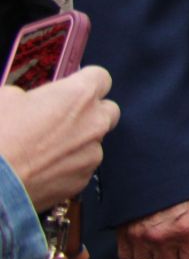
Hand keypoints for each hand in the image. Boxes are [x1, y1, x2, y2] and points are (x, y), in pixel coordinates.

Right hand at [0, 67, 119, 210]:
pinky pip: (81, 166)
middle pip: (108, 110)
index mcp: (80, 95)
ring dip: (78, 142)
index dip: (84, 82)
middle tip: (62, 118)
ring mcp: (92, 153)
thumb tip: (33, 102)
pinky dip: (67, 166)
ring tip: (45, 150)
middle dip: (91, 112)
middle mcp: (95, 122)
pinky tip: (42, 168)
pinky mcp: (83, 180)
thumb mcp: (7, 97)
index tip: (71, 89)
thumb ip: (32, 95)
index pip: (100, 78)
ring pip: (94, 142)